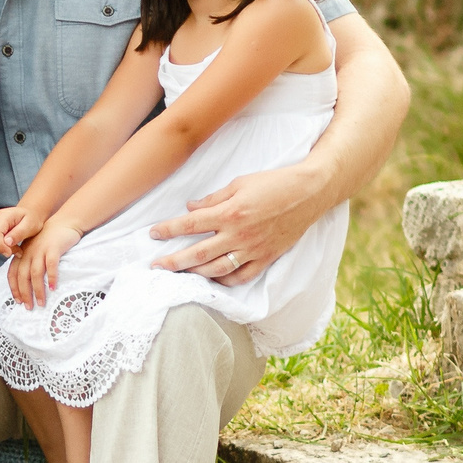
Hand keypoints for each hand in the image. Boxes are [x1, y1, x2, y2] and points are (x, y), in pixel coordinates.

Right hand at [0, 204, 43, 257]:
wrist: (27, 215)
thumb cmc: (30, 220)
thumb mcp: (30, 226)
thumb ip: (19, 233)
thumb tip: (7, 242)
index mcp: (2, 216)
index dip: (1, 247)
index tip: (11, 252)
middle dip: (0, 251)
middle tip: (15, 249)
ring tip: (8, 249)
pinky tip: (0, 249)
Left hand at [4, 223, 80, 308]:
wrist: (64, 222)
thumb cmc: (50, 239)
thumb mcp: (35, 249)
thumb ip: (29, 262)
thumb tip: (27, 283)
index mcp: (22, 254)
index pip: (12, 274)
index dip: (14, 288)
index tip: (18, 301)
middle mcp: (28, 253)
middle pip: (22, 276)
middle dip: (25, 294)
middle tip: (29, 307)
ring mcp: (40, 250)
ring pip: (35, 274)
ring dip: (38, 290)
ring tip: (41, 302)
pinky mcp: (53, 248)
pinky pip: (50, 265)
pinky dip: (51, 278)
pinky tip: (53, 288)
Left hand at [148, 161, 335, 284]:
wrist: (310, 193)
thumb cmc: (274, 183)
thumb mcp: (240, 183)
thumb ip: (214, 198)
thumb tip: (190, 208)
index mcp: (230, 213)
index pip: (190, 225)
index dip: (168, 230)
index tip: (153, 234)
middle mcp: (239, 235)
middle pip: (198, 253)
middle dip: (173, 261)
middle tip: (155, 266)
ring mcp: (253, 249)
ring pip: (217, 269)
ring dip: (194, 274)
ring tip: (179, 274)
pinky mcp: (266, 257)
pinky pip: (241, 276)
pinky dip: (224, 280)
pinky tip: (212, 279)